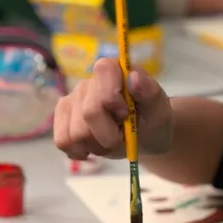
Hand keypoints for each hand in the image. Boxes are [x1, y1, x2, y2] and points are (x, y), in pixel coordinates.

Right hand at [54, 58, 173, 159]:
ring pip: (75, 133)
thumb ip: (150, 92)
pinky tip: (93, 148)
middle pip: (89, 113)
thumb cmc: (152, 121)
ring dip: (97, 146)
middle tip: (122, 136)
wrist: (143, 139)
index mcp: (113, 71)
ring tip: (110, 142)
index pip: (102, 73)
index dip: (112, 99)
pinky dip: (80, 151)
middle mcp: (88, 82)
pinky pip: (62, 140)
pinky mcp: (62, 119)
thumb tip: (133, 77)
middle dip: (109, 135)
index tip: (126, 115)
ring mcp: (71, 100)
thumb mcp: (159, 110)